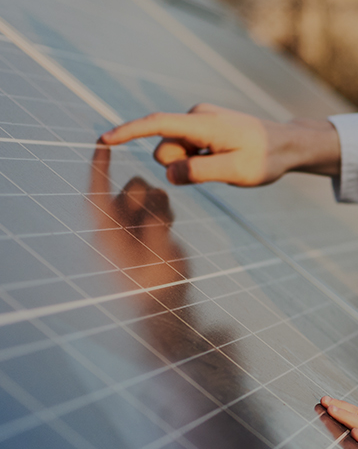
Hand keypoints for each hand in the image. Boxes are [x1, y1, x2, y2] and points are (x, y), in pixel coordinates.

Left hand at [87, 145, 188, 292]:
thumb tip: (157, 198)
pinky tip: (167, 231)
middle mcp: (116, 226)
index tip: (102, 142)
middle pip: (130, 189)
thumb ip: (155, 223)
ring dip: (160, 204)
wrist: (164, 306)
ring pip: (146, 195)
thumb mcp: (158, 254)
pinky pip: (157, 207)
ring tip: (166, 228)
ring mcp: (131, 228)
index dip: (99, 167)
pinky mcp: (146, 231)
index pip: (97, 192)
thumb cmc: (155, 286)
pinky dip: (164, 212)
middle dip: (147, 195)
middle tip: (162, 218)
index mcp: (107, 232)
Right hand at [97, 103, 340, 185]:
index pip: (158, 124)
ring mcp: (199, 121)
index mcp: (204, 124)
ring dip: (190, 164)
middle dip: (178, 166)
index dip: (129, 132)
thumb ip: (201, 172)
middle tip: (217, 169)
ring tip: (224, 164)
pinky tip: (223, 159)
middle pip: (164, 148)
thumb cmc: (266, 158)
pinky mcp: (202, 128)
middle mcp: (197, 116)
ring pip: (174, 152)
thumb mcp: (237, 172)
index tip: (104, 139)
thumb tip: (169, 173)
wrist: (287, 144)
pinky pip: (185, 150)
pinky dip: (197, 160)